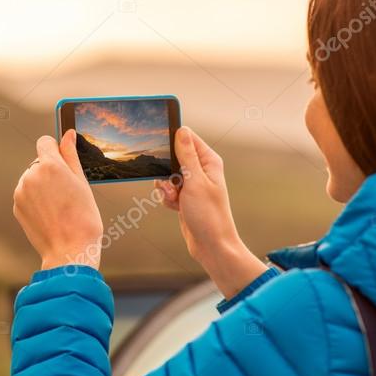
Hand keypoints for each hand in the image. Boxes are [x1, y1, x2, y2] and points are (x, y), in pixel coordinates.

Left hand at [13, 130, 103, 270]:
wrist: (69, 250)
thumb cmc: (83, 217)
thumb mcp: (81, 182)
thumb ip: (71, 155)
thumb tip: (68, 134)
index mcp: (50, 165)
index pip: (45, 142)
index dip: (55, 150)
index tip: (63, 161)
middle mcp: (31, 175)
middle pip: (39, 163)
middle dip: (51, 171)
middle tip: (67, 193)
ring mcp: (21, 191)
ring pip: (32, 179)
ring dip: (42, 187)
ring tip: (58, 206)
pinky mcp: (17, 206)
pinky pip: (26, 195)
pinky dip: (36, 200)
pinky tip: (49, 214)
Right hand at [155, 127, 267, 297]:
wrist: (211, 245)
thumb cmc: (208, 215)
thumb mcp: (195, 181)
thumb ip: (186, 155)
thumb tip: (181, 130)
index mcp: (208, 161)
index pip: (187, 138)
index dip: (173, 143)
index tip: (163, 152)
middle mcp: (201, 170)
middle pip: (173, 158)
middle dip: (166, 172)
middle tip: (172, 185)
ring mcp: (193, 184)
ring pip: (167, 176)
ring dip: (165, 188)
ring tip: (175, 200)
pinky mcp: (185, 197)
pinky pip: (168, 191)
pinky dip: (167, 199)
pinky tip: (175, 208)